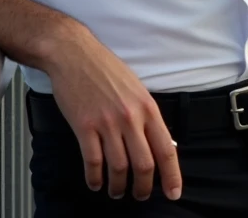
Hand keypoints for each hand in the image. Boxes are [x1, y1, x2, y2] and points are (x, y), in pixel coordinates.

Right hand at [43, 24, 181, 201]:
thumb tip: (159, 143)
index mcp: (146, 106)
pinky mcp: (84, 125)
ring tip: (116, 191)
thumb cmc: (105, 67)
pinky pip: (92, 161)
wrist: (74, 53)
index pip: (166, 148)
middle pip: (144, 164)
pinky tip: (95, 182)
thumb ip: (146, 115)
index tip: (173, 193)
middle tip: (140, 195)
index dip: (172, 176)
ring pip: (118, 167)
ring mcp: (106, 121)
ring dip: (118, 187)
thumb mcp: (136, 87)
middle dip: (143, 188)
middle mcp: (129, 116)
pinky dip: (95, 178)